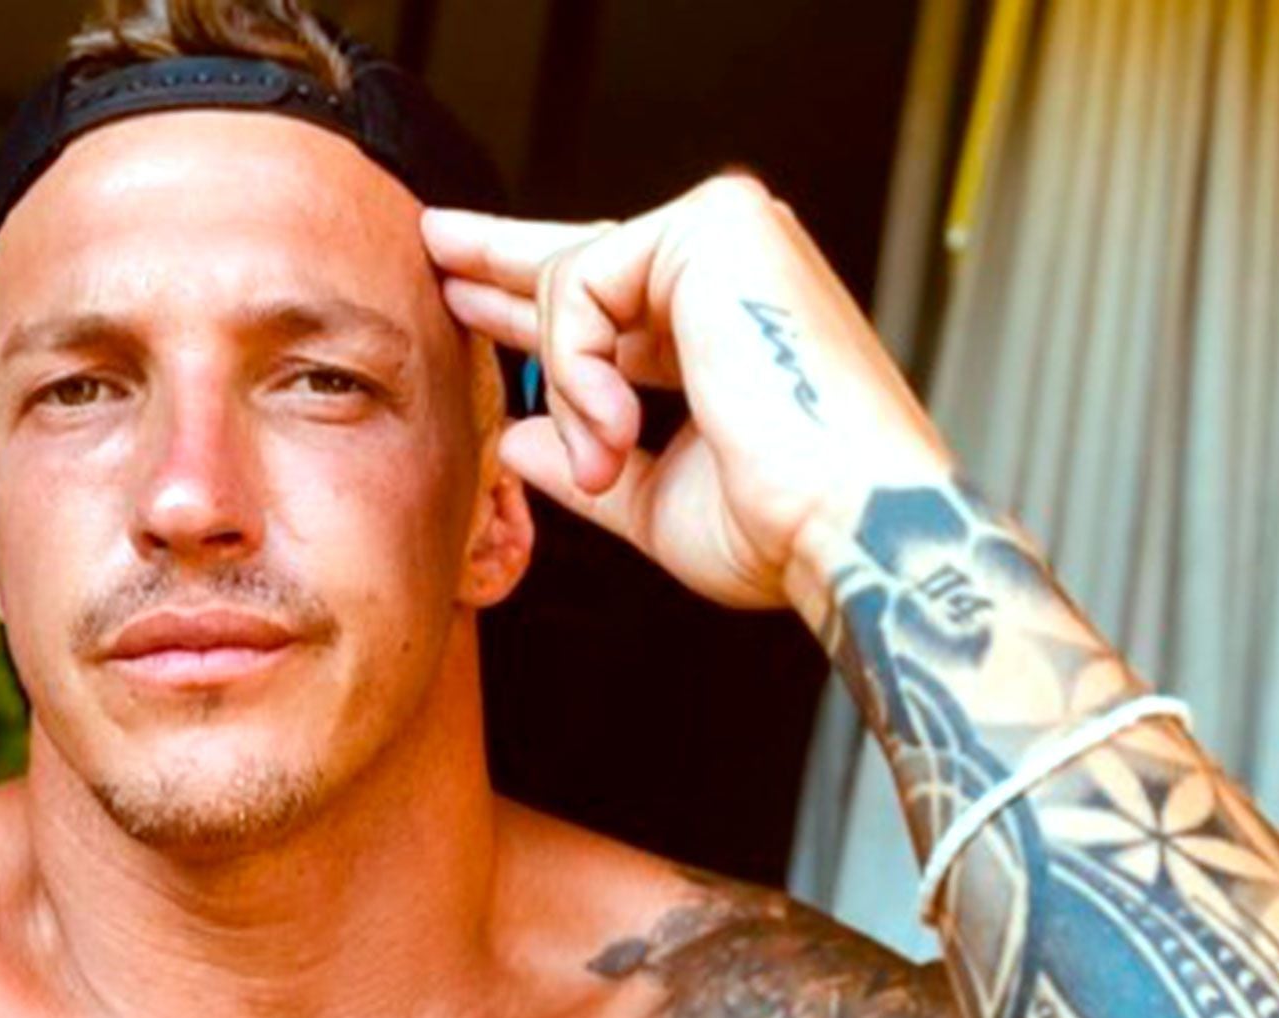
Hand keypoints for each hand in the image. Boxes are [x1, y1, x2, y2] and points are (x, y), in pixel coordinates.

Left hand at [422, 174, 953, 609]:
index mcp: (725, 322)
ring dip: (568, 388)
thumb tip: (514, 443)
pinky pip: (580, 288)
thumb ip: (586, 461)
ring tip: (608, 453)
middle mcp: (732, 265)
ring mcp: (727, 236)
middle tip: (432, 243)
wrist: (846, 529)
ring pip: (570, 289)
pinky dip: (578, 368)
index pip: (611, 297)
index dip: (529, 300)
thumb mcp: (656, 497)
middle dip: (497, 262)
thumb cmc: (781, 527)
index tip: (467, 291)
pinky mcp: (712, 227)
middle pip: (583, 255)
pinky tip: (615, 426)